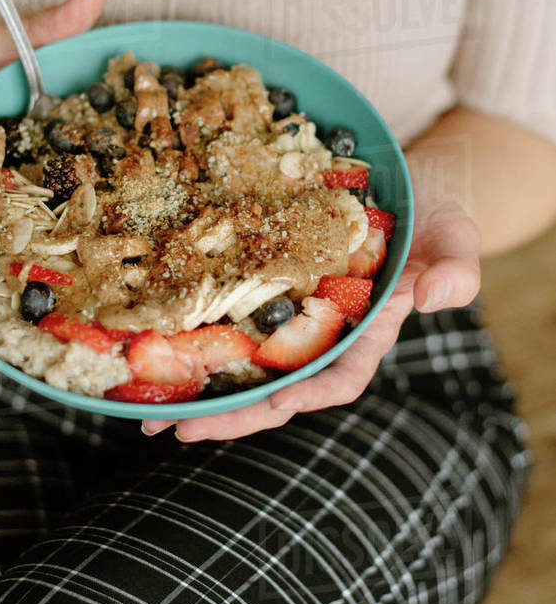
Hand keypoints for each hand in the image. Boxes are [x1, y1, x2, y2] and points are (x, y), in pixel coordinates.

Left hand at [142, 200, 480, 441]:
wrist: (396, 176)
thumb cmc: (429, 210)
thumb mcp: (453, 234)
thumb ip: (456, 268)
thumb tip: (437, 297)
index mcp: (367, 333)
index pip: (338, 379)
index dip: (304, 395)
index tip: (273, 405)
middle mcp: (321, 334)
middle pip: (275, 386)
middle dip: (230, 412)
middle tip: (178, 427)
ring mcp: (288, 313)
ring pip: (241, 362)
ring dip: (198, 388)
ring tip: (147, 409)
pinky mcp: (260, 285)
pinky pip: (224, 317)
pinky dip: (192, 336)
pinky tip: (153, 346)